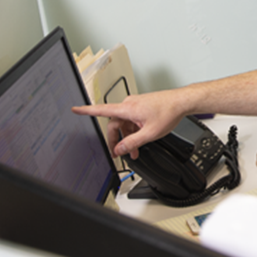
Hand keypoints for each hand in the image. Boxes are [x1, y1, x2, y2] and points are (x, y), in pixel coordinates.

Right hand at [73, 89, 188, 158]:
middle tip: (119, 153)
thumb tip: (120, 149)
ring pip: (124, 124)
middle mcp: (129, 104)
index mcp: (127, 109)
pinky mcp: (141, 106)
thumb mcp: (149, 133)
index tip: (75, 109)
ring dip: (127, 137)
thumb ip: (132, 143)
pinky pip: (132, 120)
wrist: (181, 102)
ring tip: (135, 151)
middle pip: (115, 124)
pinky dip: (134, 131)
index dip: (86, 111)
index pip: (101, 110)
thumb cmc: (168, 112)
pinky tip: (140, 141)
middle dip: (117, 140)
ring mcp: (135, 104)